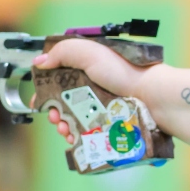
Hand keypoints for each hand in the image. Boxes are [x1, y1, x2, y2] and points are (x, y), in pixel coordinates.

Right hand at [32, 38, 150, 143]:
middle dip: (53, 111)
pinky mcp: (107, 123)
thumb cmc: (123, 71)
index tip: (38, 103)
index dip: (45, 91)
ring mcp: (99, 107)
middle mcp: (91, 87)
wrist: (151, 96)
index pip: (58, 79)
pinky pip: (86, 131)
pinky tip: (73, 138)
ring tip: (63, 129)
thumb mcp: (89, 52)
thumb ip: (61, 53)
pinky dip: (76, 135)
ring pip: (73, 119)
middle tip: (55, 118)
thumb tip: (38, 62)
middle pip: (63, 102)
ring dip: (62, 125)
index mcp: (85, 68)